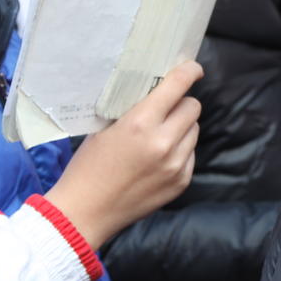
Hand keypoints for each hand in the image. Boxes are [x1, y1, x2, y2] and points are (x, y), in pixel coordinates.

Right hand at [46, 61, 203, 248]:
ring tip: (158, 136)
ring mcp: (176, 165)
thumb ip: (134, 108)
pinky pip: (191, 154)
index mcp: (141, 123)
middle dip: (180, 103)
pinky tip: (158, 158)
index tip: (192, 69)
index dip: (188, 72)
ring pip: (194, 130)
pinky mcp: (181, 182)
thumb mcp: (104, 127)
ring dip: (181, 127)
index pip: (178, 86)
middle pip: (192, 107)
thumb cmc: (88, 165)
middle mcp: (164, 143)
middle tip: (164, 109)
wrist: (86, 211)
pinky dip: (180, 150)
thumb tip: (158, 88)